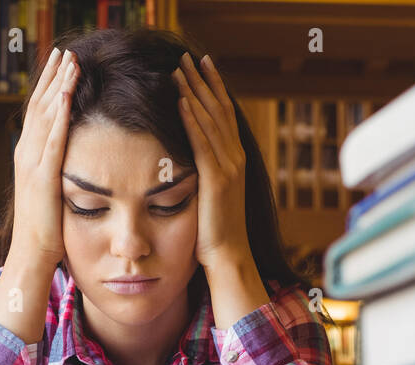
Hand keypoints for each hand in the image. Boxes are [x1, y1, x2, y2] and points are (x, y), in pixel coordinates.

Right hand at [11, 47, 80, 267]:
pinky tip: (67, 94)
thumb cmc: (47, 230)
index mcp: (29, 156)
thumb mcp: (52, 192)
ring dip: (57, 86)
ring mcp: (32, 163)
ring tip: (69, 61)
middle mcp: (26, 153)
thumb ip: (58, 171)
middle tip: (65, 51)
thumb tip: (71, 160)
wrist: (32, 253)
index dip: (49, 87)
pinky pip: (52, 138)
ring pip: (45, 115)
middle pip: (40, 106)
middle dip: (53, 77)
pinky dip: (59, 114)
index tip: (60, 65)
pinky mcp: (42, 175)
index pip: (39, 113)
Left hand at [172, 52, 251, 274]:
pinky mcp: (216, 180)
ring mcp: (228, 168)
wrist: (229, 257)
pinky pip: (202, 144)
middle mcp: (235, 159)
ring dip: (194, 93)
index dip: (213, 88)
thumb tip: (187, 159)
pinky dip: (192, 121)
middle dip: (202, 82)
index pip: (224, 115)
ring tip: (179, 70)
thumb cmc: (215, 233)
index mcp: (234, 160)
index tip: (202, 66)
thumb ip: (204, 173)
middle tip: (187, 57)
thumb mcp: (210, 196)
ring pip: (210, 121)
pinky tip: (181, 102)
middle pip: (218, 110)